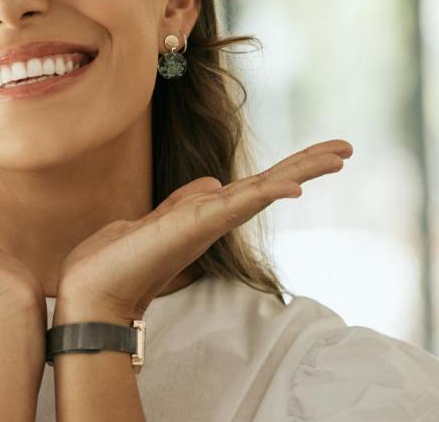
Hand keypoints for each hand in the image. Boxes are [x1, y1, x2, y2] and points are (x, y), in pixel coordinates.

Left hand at [55, 139, 353, 322]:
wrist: (91, 290)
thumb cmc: (116, 261)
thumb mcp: (155, 220)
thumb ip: (184, 202)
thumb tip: (211, 183)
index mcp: (207, 214)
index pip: (257, 184)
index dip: (289, 168)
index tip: (323, 152)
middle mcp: (215, 219)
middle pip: (271, 185)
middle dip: (308, 165)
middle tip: (348, 147)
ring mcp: (208, 223)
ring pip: (264, 190)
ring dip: (302, 171)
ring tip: (339, 155)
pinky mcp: (195, 226)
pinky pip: (238, 205)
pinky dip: (267, 194)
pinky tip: (294, 187)